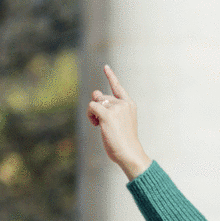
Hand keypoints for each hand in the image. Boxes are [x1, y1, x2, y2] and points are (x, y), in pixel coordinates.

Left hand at [86, 65, 151, 179]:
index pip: (118, 87)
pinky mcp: (108, 115)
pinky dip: (90, 115)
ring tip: (99, 125)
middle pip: (101, 97)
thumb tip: (95, 92)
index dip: (111, 76)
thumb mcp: (118, 122)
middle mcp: (123, 103)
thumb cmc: (122, 141)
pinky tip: (95, 125)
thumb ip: (108, 108)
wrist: (129, 153)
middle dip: (97, 108)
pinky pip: (91, 106)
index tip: (105, 67)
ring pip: (95, 101)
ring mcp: (116, 108)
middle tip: (102, 123)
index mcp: (129, 104)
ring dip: (93, 113)